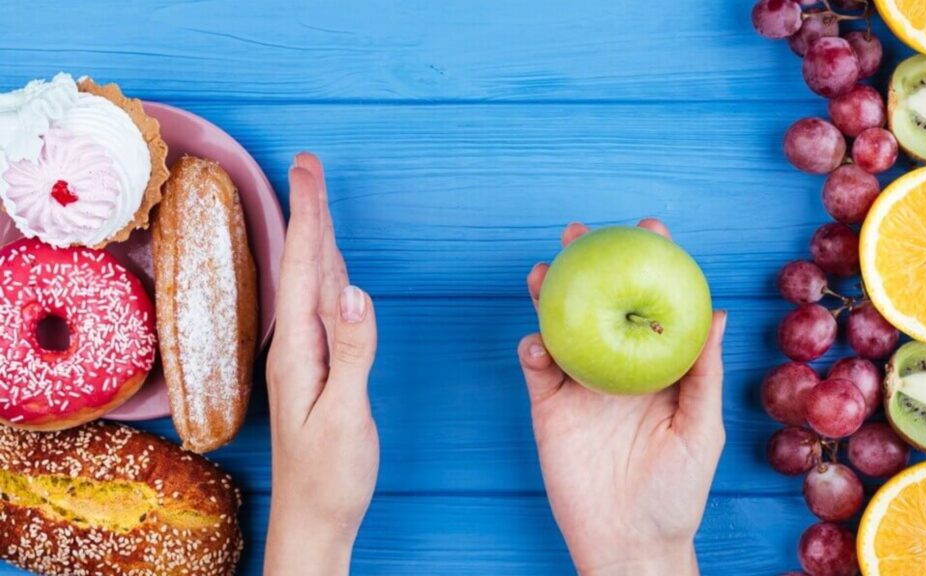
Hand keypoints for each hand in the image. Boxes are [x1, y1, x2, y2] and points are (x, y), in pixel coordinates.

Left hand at [264, 153, 378, 575]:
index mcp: (300, 350)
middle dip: (309, 213)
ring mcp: (304, 358)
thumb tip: (355, 290)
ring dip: (316, 238)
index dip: (310, 215)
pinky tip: (332, 269)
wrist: (313, 520)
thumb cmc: (330, 475)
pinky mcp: (317, 370)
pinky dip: (327, 274)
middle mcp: (295, 347)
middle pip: (304, 266)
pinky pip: (322, 307)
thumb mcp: (345, 414)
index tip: (308, 169)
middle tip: (309, 166)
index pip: (307, 269)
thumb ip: (352, 351)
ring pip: (312, 284)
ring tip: (317, 202)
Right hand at [518, 220, 726, 575]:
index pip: (653, 305)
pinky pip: (537, 370)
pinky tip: (537, 341)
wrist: (630, 540)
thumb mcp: (702, 429)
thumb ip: (703, 373)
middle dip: (588, 265)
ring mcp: (580, 386)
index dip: (651, 266)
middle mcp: (616, 367)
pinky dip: (533, 349)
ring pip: (560, 327)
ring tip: (541, 271)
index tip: (651, 230)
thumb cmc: (678, 490)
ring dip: (547, 296)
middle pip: (600, 304)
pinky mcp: (550, 408)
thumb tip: (716, 313)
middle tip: (579, 233)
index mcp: (656, 368)